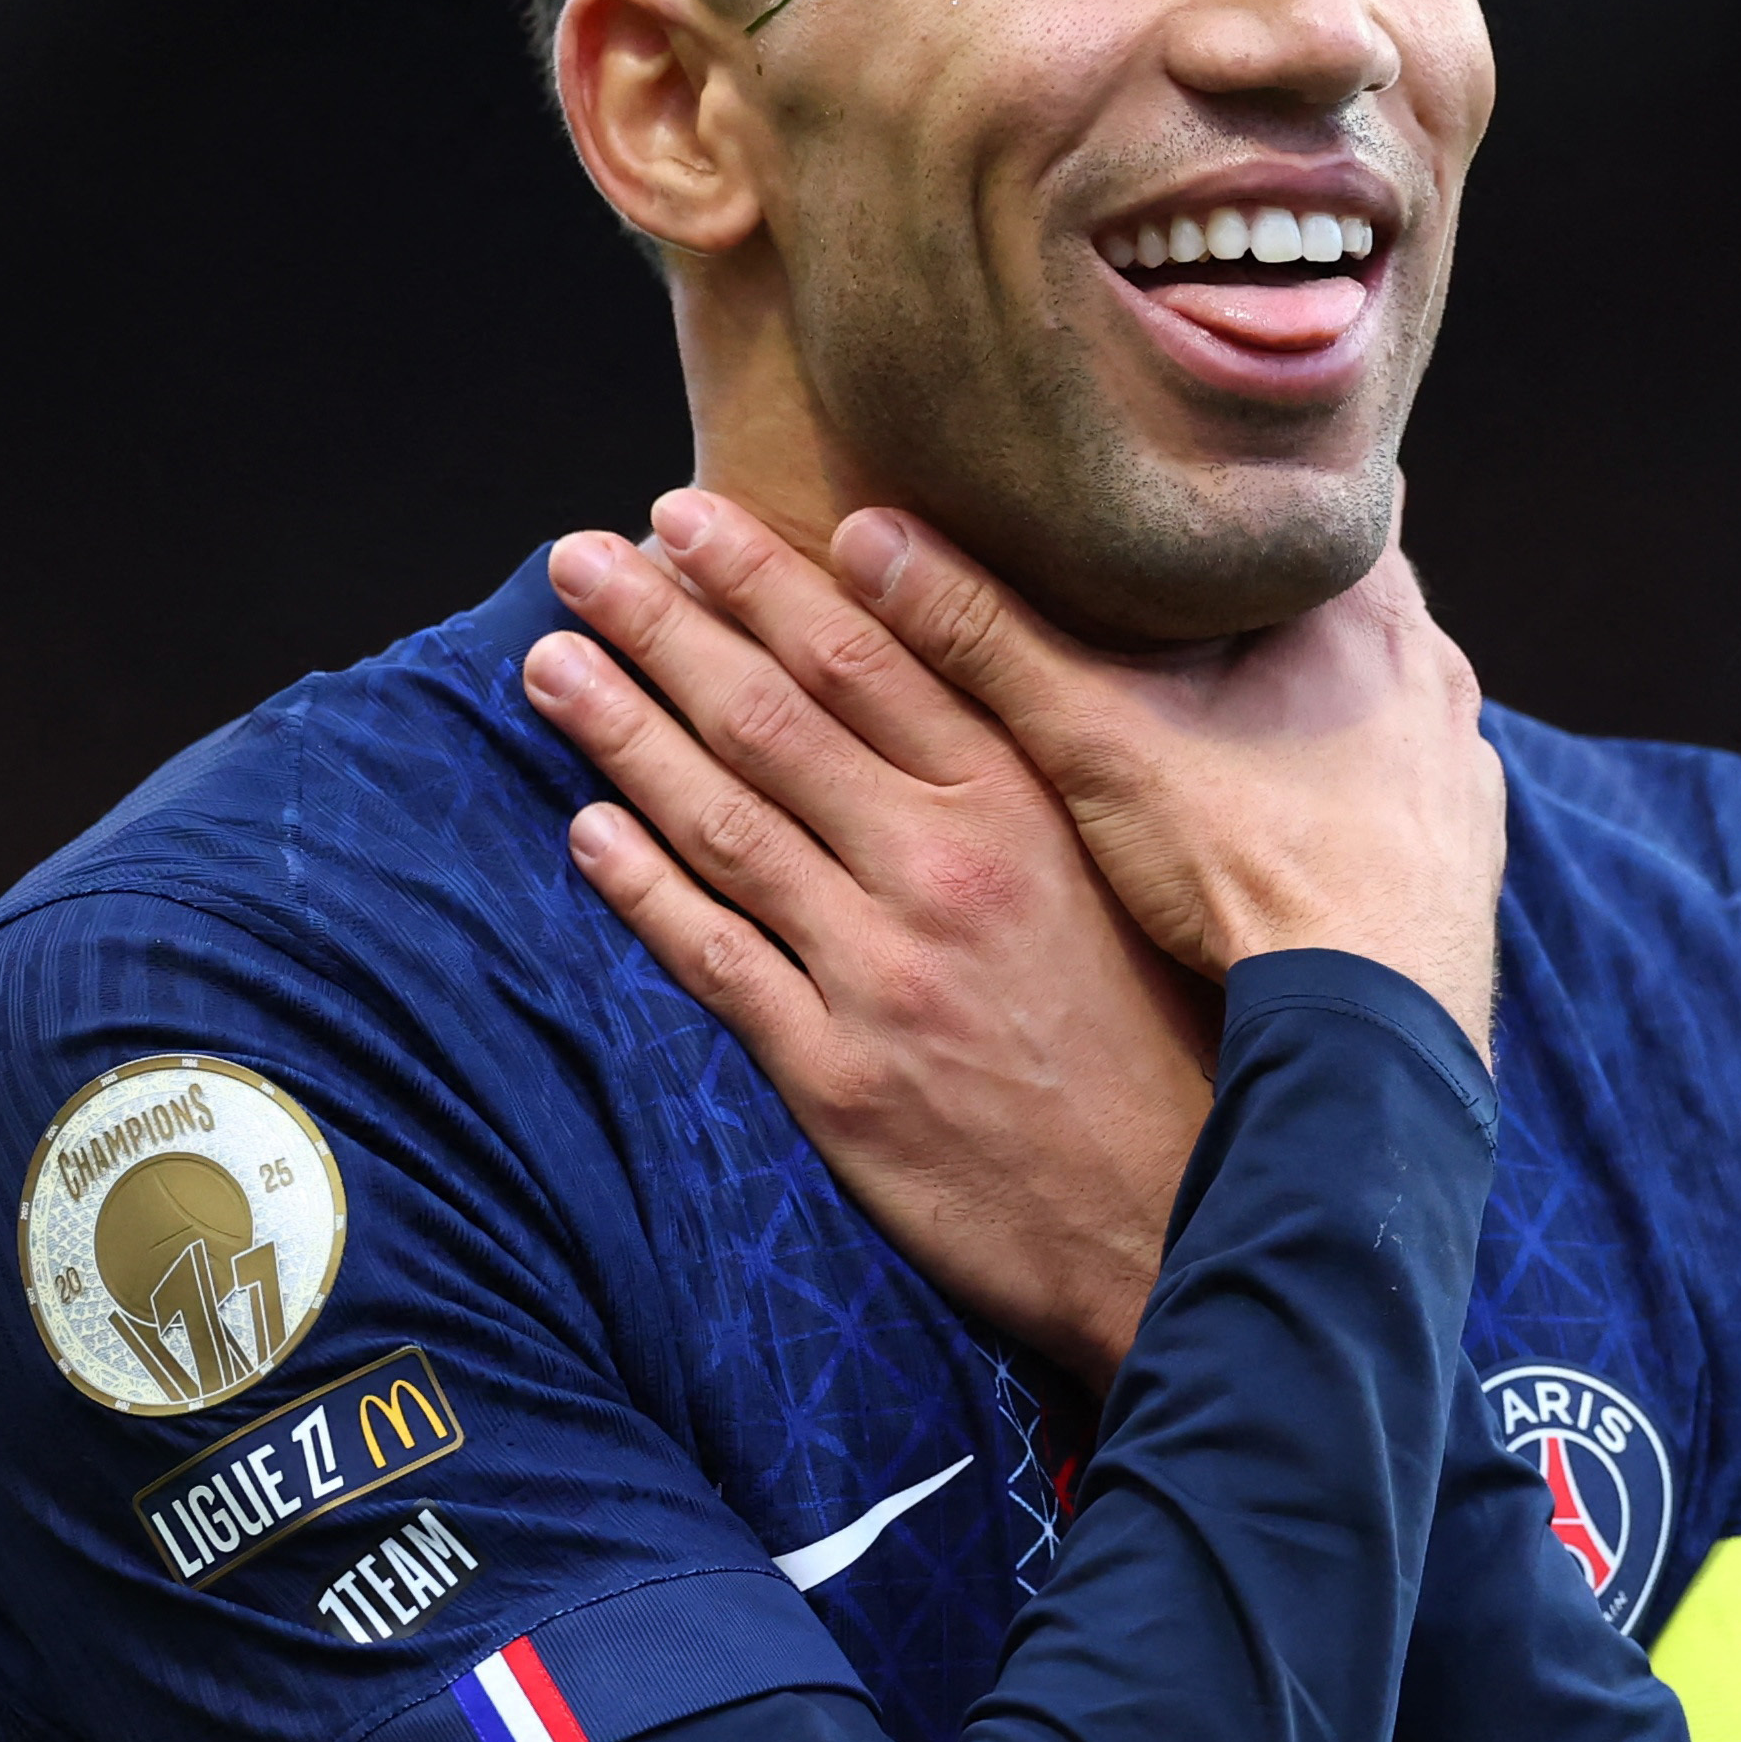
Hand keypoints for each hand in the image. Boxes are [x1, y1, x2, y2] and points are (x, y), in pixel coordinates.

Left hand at [519, 491, 1216, 1387]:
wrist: (1189, 1224)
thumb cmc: (1175, 1036)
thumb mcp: (1132, 871)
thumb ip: (1038, 769)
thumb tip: (956, 658)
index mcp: (1026, 806)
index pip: (867, 657)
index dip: (761, 579)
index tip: (683, 517)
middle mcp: (946, 872)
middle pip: (774, 719)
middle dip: (665, 626)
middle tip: (581, 557)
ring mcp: (883, 976)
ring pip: (724, 825)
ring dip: (625, 734)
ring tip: (551, 664)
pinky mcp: (840, 1080)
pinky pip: (716, 963)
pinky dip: (644, 891)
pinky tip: (588, 830)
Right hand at [836, 506, 1508, 1059]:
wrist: (1370, 1031)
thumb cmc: (1248, 872)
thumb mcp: (1094, 740)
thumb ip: (985, 636)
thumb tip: (872, 537)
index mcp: (1362, 602)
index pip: (1333, 485)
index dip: (1265, 483)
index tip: (1202, 487)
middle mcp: (1434, 664)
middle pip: (1355, 583)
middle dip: (1281, 586)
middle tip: (1197, 592)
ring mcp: (1463, 758)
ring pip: (1391, 681)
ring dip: (1330, 684)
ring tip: (1244, 700)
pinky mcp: (1470, 842)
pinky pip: (1416, 777)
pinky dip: (1365, 778)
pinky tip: (1304, 808)